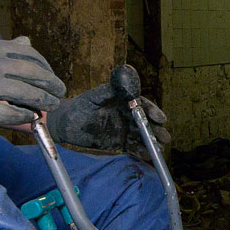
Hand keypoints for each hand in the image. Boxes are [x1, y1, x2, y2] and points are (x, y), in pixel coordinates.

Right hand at [0, 36, 64, 127]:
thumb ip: (4, 48)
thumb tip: (28, 42)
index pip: (31, 55)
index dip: (46, 67)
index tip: (52, 75)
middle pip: (35, 74)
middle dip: (52, 85)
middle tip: (60, 92)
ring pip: (28, 94)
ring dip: (44, 102)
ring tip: (51, 106)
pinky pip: (12, 112)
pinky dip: (25, 115)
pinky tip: (29, 117)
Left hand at [48, 82, 169, 153]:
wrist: (65, 125)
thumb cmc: (78, 107)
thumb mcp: (93, 96)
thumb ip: (110, 89)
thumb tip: (126, 73)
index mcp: (122, 102)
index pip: (141, 106)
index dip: (152, 111)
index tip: (160, 118)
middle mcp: (126, 115)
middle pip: (145, 122)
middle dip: (156, 130)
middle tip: (165, 137)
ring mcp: (123, 130)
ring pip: (141, 136)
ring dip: (151, 142)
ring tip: (158, 149)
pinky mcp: (117, 144)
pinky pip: (132, 148)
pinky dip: (140, 152)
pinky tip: (146, 156)